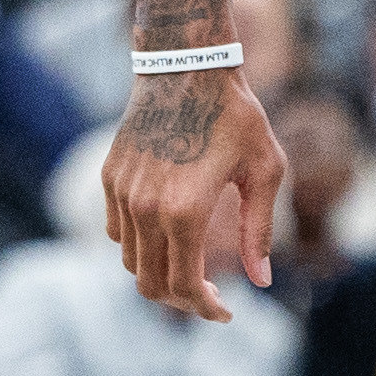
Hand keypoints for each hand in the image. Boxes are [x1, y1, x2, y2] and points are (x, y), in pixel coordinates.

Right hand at [102, 67, 286, 319]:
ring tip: (191, 267)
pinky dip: (139, 246)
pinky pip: (117, 232)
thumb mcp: (264, 171)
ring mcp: (122, 193)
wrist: (187, 64)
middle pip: (150, 284)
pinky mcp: (110, 177)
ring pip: (130, 261)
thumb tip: (261, 282)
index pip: (185, 286)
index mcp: (186, 211)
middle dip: (181, 300)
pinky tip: (169, 235)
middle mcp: (146, 208)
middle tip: (209, 297)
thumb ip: (259, 231)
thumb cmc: (236, 115)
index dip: (205, 308)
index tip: (226, 312)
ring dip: (159, 274)